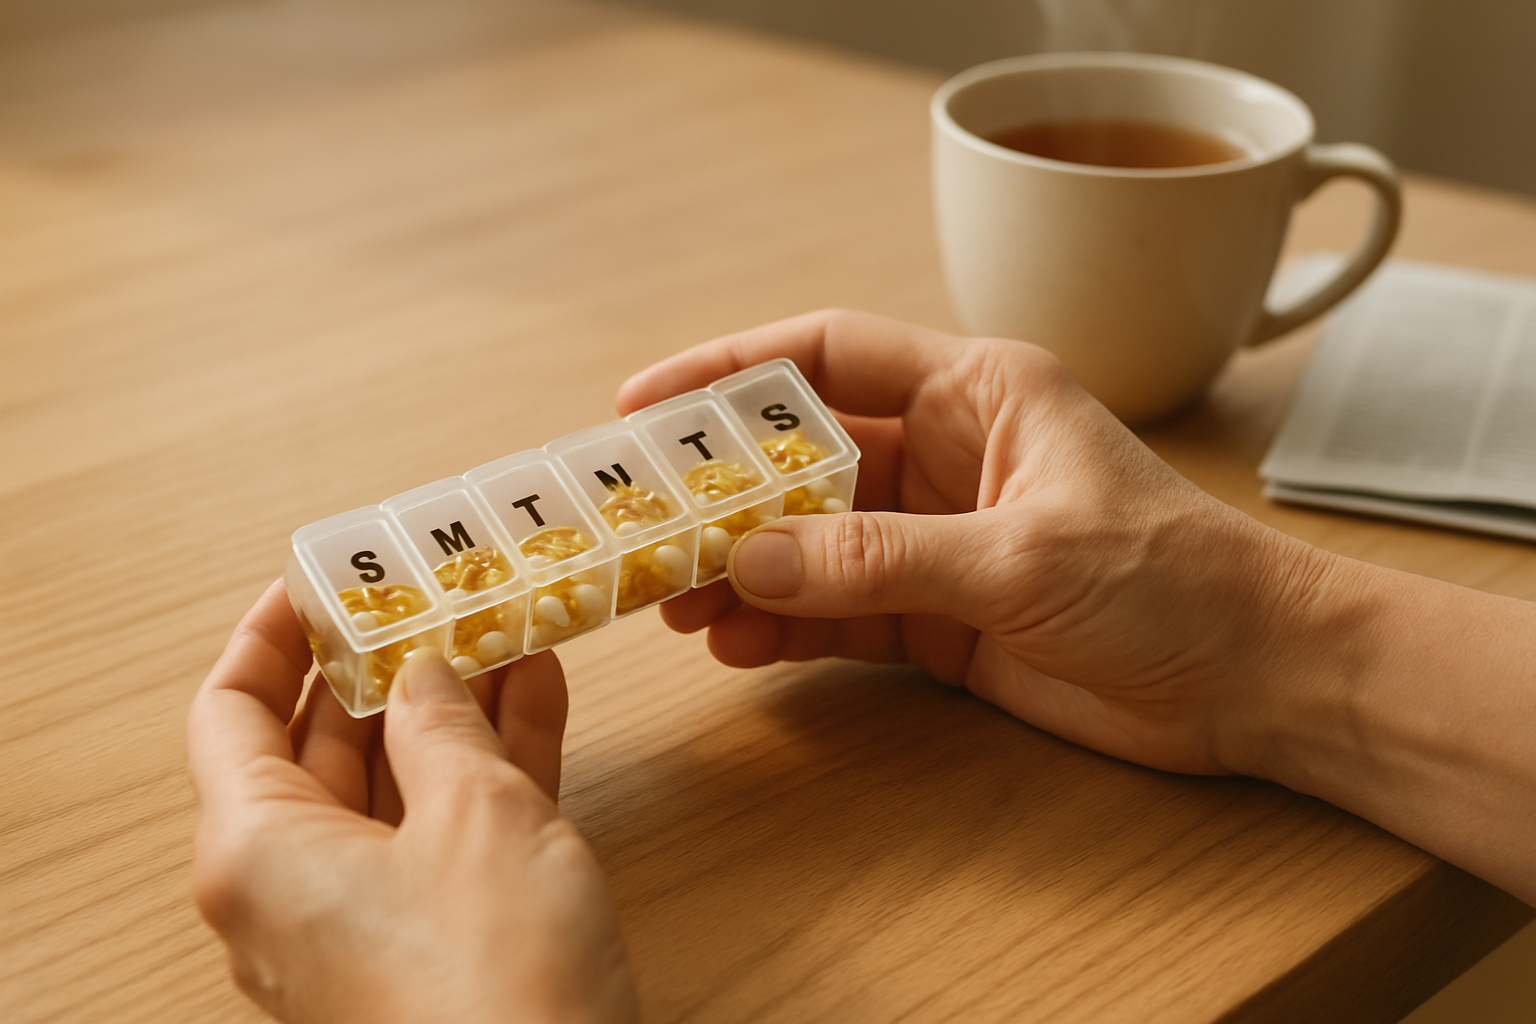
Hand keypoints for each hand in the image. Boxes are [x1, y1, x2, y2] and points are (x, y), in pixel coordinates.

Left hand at [187, 581, 638, 1023]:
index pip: (229, 713)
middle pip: (319, 746)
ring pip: (397, 784)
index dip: (271, 637)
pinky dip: (486, 767)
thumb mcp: (476, 814)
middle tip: (431, 592)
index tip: (317, 579)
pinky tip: (537, 698)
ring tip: (502, 627)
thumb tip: (426, 674)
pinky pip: (445, 831)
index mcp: (258, 850)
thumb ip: (446, 726)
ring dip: (450, 708)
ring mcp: (365, 919)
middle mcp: (292, 888)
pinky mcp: (432, 942)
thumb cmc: (494, 982)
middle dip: (381, 665)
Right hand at [617, 310, 1338, 777]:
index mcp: (977, 393)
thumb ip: (883, 558)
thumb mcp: (1022, 556)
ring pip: (809, 543)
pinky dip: (785, 629)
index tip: (646, 405)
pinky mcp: (939, 617)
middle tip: (642, 527)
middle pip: (803, 457)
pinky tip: (736, 647)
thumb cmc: (1173, 578)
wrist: (1255, 681)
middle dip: (722, 491)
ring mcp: (937, 540)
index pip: (828, 357)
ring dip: (743, 570)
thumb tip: (751, 562)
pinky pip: (839, 613)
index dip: (731, 371)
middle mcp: (946, 456)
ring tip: (673, 604)